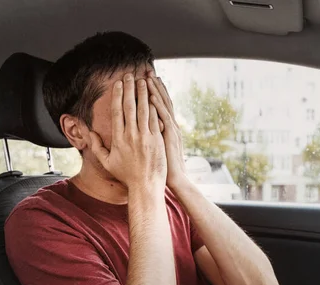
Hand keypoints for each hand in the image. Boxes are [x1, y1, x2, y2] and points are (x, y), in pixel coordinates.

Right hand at [89, 74, 166, 190]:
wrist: (145, 186)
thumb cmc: (126, 175)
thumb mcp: (107, 162)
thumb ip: (97, 146)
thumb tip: (89, 132)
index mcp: (118, 139)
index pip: (118, 112)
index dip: (118, 96)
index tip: (118, 84)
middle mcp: (132, 136)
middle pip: (130, 107)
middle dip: (130, 89)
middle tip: (130, 75)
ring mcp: (146, 137)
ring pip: (144, 110)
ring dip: (143, 93)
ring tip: (143, 80)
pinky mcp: (157, 140)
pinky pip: (155, 119)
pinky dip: (154, 106)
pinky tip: (154, 96)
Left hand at [147, 74, 187, 189]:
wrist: (175, 178)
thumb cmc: (163, 167)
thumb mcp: (158, 148)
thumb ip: (154, 136)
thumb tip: (143, 129)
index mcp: (166, 127)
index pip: (158, 105)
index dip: (153, 92)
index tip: (145, 80)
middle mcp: (169, 125)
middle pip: (161, 101)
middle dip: (153, 86)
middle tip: (147, 71)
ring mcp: (170, 129)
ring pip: (162, 106)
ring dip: (155, 91)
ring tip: (148, 77)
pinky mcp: (169, 136)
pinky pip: (163, 117)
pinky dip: (158, 106)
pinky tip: (152, 96)